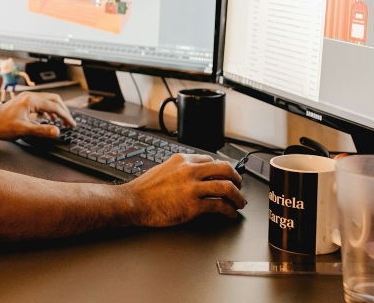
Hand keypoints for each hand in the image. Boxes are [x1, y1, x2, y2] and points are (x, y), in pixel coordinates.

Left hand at [0, 92, 75, 140]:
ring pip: (48, 100)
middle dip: (63, 111)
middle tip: (70, 122)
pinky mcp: (23, 102)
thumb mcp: (22, 130)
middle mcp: (30, 96)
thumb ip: (41, 130)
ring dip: (56, 110)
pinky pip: (41, 103)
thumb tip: (57, 131)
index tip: (72, 124)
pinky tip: (48, 119)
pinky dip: (48, 110)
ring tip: (62, 121)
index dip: (65, 116)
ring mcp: (26, 98)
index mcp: (31, 101)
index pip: (55, 107)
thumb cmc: (1, 126)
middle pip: (54, 100)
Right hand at [124, 154, 244, 225]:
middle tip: (239, 186)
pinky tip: (229, 213)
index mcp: (182, 160)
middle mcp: (189, 170)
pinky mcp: (193, 205)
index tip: (225, 176)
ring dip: (237, 196)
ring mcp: (192, 187)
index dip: (221, 169)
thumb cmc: (144, 189)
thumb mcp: (163, 169)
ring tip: (239, 202)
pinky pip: (219, 206)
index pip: (210, 160)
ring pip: (226, 187)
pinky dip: (229, 210)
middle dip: (236, 178)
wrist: (133, 201)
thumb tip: (193, 175)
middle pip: (224, 169)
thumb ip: (179, 169)